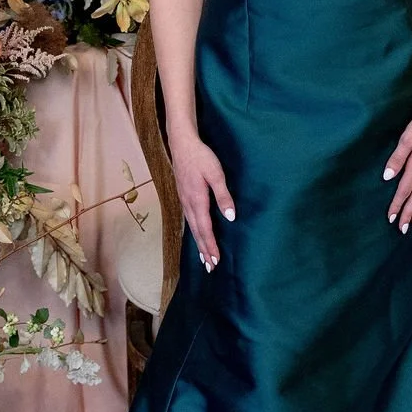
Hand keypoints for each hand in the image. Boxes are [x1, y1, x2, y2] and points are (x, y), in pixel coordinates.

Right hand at [169, 128, 234, 271]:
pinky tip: (196, 234)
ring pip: (191, 227)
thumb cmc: (200, 157)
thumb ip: (223, 195)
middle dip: (204, 250)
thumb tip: (231, 217)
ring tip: (203, 259)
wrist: (181, 143)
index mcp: (197, 200)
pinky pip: (188, 219)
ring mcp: (184, 200)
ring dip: (198, 243)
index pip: (205, 229)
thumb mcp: (215, 173)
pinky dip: (193, 231)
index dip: (211, 246)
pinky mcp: (183, 195)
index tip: (216, 261)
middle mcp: (188, 204)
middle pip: (197, 232)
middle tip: (210, 268)